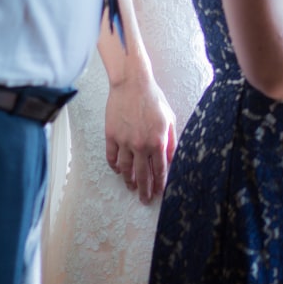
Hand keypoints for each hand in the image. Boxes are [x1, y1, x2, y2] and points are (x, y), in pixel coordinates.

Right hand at [105, 73, 176, 203]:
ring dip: (129, 181)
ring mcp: (124, 141)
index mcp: (157, 141)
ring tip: (131, 187)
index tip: (159, 193)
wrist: (132, 83)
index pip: (159, 170)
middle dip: (144, 190)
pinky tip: (118, 170)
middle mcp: (141, 145)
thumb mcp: (169, 118)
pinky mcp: (111, 136)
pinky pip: (112, 157)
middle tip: (144, 200)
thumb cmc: (153, 98)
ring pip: (125, 169)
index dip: (159, 184)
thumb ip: (171, 140)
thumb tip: (171, 159)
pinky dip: (115, 166)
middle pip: (142, 175)